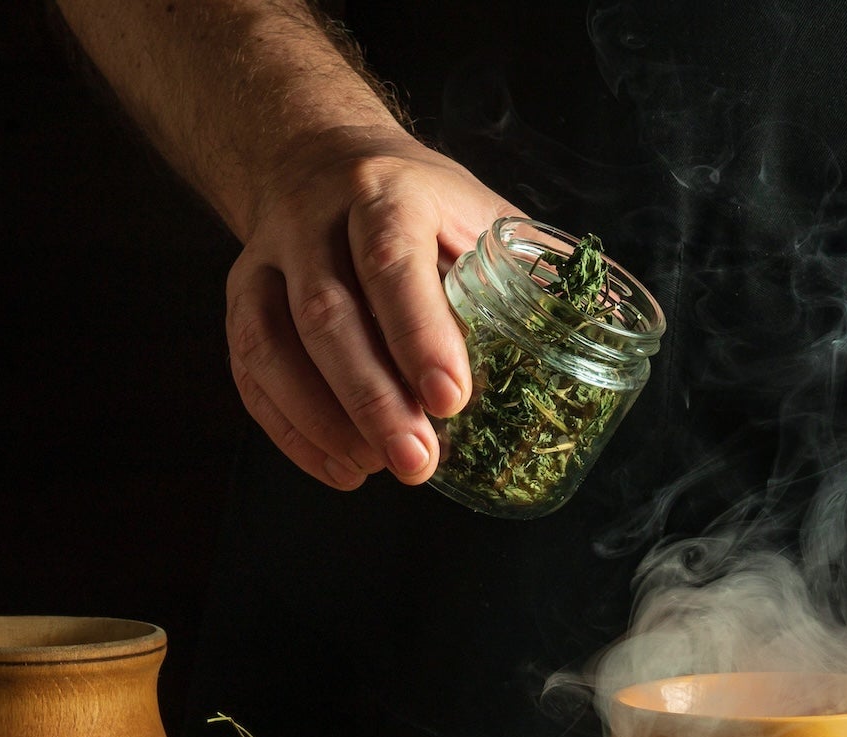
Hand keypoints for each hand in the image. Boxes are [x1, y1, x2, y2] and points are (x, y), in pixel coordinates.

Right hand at [225, 126, 515, 489]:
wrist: (318, 156)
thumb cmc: (418, 202)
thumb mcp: (476, 211)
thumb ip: (524, 270)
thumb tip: (604, 328)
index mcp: (385, 192)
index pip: (390, 259)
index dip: (418, 333)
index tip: (451, 399)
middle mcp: (314, 221)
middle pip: (326, 314)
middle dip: (371, 398)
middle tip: (415, 461)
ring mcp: (268, 260)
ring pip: (272, 343)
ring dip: (322, 420)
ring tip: (375, 469)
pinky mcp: (242, 296)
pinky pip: (249, 369)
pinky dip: (290, 429)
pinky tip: (339, 466)